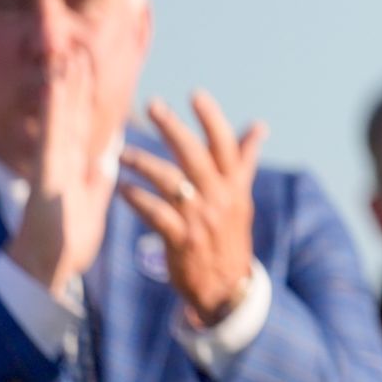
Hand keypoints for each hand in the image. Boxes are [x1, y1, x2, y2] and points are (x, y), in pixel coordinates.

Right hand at [6, 55, 114, 294]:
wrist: (51, 265)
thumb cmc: (70, 233)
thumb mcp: (94, 194)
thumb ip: (100, 171)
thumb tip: (110, 150)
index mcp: (76, 160)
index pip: (84, 117)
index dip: (86, 88)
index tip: (88, 57)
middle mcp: (62, 156)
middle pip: (69, 109)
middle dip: (71, 78)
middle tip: (74, 44)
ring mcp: (51, 162)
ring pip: (58, 116)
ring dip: (60, 85)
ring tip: (63, 54)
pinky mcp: (45, 175)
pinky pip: (50, 137)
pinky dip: (51, 113)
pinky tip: (52, 89)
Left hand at [119, 91, 265, 325]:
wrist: (227, 287)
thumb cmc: (229, 235)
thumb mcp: (241, 198)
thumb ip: (243, 161)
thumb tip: (258, 126)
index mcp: (234, 186)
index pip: (225, 145)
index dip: (212, 118)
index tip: (195, 94)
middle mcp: (220, 198)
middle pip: (195, 154)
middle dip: (173, 127)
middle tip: (153, 105)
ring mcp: (201, 218)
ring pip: (170, 180)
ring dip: (143, 162)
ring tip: (122, 153)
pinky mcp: (181, 239)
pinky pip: (155, 212)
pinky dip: (136, 198)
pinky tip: (122, 189)